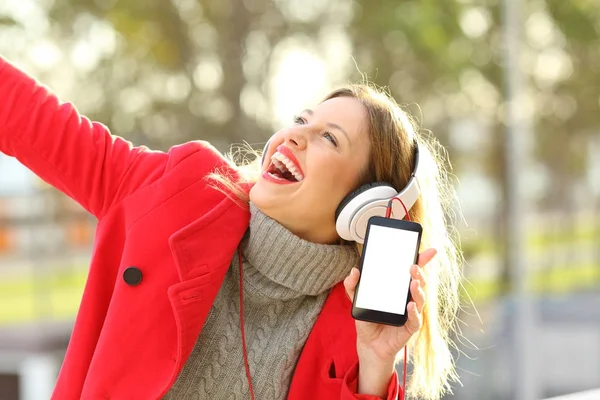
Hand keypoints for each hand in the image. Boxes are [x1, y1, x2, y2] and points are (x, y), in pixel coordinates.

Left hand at [343, 248, 436, 395]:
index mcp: (399, 288)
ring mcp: (411, 312)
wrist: (369, 343)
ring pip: (420, 299)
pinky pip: (415, 319)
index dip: (422, 260)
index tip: (430, 250)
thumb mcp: (358, 300)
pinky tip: (411, 305)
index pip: (413, 272)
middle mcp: (408, 298)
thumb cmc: (368, 318)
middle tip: (413, 266)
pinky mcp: (409, 327)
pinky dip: (414, 312)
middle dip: (419, 272)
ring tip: (413, 282)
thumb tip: (354, 271)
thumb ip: (353, 285)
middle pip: (419, 282)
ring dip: (418, 290)